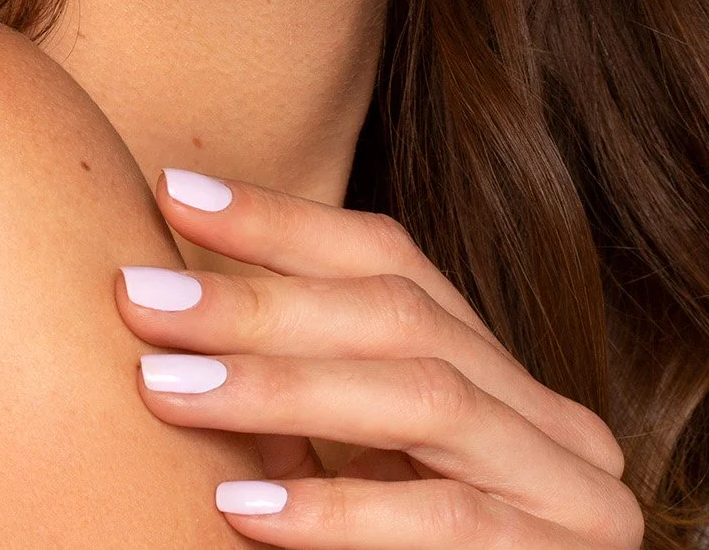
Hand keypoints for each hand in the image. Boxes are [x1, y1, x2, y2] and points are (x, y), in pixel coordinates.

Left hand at [114, 168, 643, 547]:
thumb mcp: (358, 475)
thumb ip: (303, 404)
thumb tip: (166, 306)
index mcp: (500, 382)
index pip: (390, 259)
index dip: (282, 220)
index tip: (174, 192)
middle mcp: (550, 424)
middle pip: (398, 316)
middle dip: (259, 302)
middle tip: (139, 298)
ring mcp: (568, 497)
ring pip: (420, 399)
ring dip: (280, 388)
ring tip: (165, 385)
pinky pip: (442, 522)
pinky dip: (337, 509)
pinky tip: (245, 508)